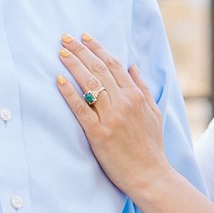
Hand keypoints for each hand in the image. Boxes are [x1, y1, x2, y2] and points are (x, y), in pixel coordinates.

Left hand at [57, 33, 169, 196]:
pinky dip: (70, 93)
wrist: (150, 175)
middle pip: (99, 69)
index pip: (114, 65)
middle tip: (65, 38)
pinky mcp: (99, 133)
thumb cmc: (152, 146)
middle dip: (81, 50)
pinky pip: (81, 108)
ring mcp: (111, 117)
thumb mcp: (154, 113)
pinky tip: (59, 80)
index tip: (85, 37)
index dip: (98, 48)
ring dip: (74, 65)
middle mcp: (124, 103)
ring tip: (60, 52)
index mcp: (137, 96)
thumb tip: (133, 66)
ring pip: (90, 84)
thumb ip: (143, 88)